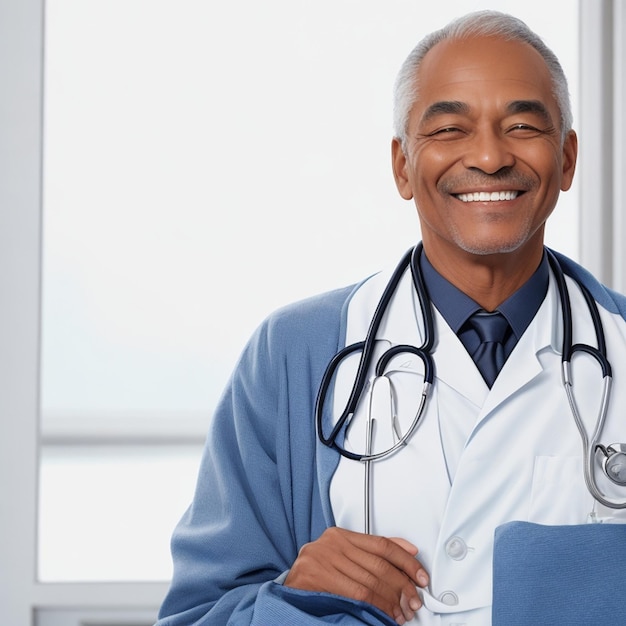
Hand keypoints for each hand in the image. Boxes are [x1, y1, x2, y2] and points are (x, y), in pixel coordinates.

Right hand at [284, 527, 428, 624]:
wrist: (288, 588)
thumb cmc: (317, 574)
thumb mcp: (343, 557)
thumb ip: (370, 553)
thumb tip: (408, 552)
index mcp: (340, 536)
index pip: (382, 545)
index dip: (406, 561)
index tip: (420, 576)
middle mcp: (332, 544)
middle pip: (379, 566)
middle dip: (402, 586)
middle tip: (414, 601)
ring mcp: (323, 560)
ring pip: (370, 583)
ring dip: (392, 601)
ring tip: (402, 612)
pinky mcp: (317, 578)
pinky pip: (356, 595)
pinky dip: (376, 607)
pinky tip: (384, 613)